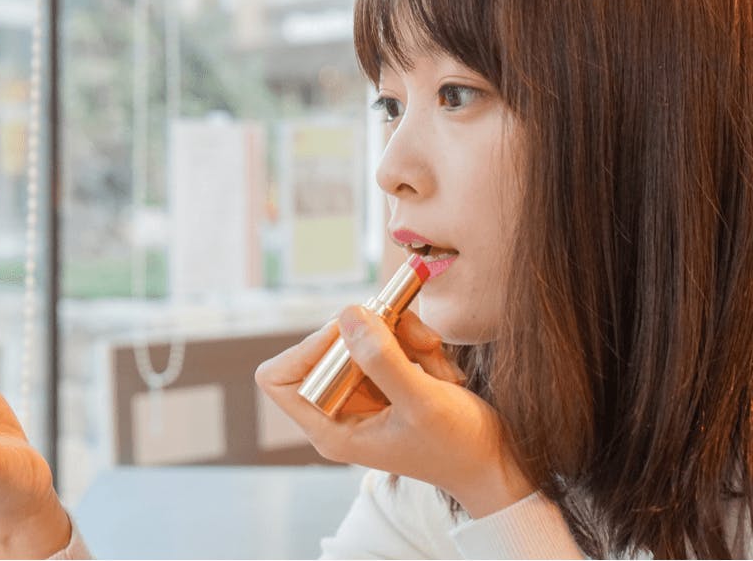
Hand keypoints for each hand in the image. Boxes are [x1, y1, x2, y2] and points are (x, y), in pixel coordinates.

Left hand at [255, 305, 532, 517]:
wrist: (496, 460)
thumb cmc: (459, 446)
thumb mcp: (422, 402)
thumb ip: (382, 359)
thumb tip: (346, 313)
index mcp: (330, 428)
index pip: (277, 378)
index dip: (307, 349)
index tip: (352, 334)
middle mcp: (338, 409)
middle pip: (324, 346)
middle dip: (372, 337)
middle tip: (417, 340)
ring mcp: (362, 392)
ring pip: (361, 335)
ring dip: (402, 337)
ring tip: (434, 360)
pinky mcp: (384, 378)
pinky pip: (386, 338)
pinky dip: (415, 343)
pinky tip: (440, 368)